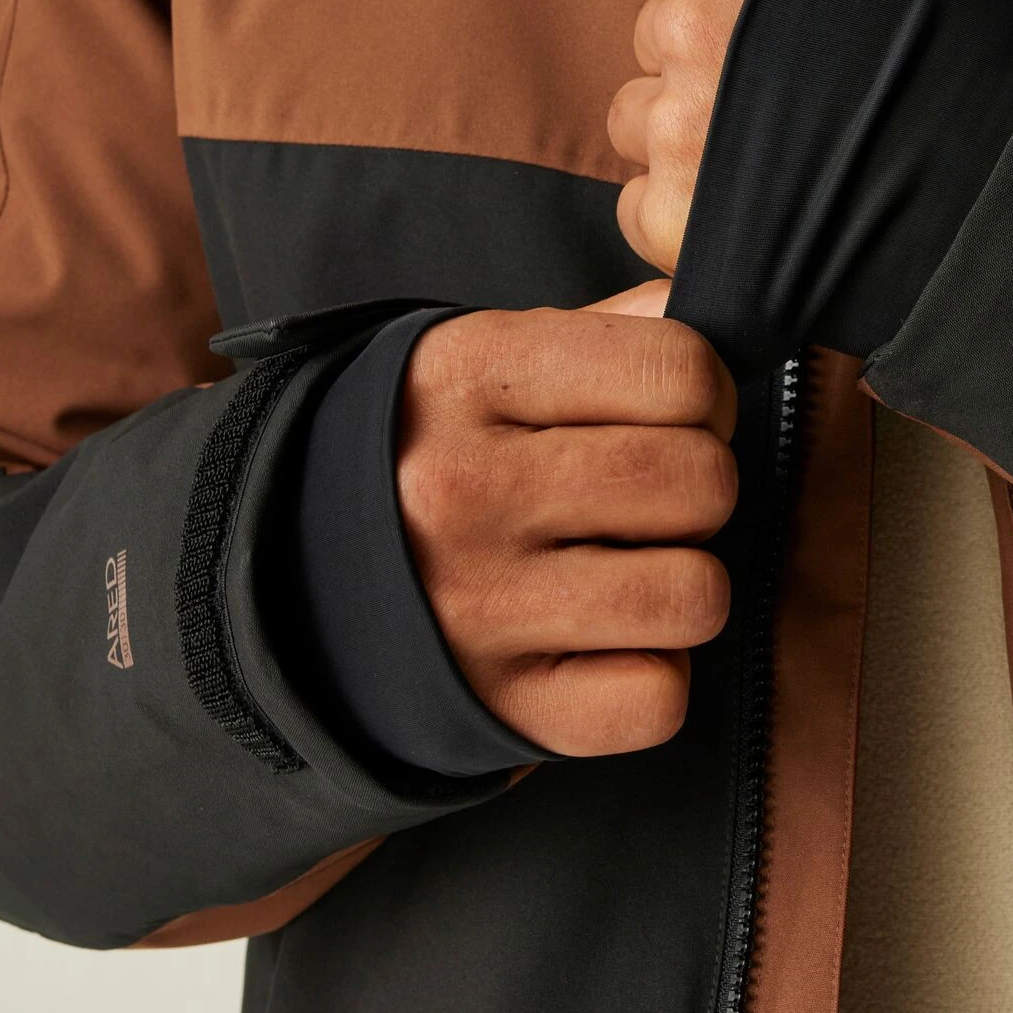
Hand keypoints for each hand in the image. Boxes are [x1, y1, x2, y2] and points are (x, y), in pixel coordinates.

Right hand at [396, 280, 737, 756]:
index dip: (708, 395)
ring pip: (696, 595)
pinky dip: (651, 678)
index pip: (682, 371)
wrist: (291, 576)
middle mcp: (465, 490)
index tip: (676, 415)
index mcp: (470, 376)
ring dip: (684, 587)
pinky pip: (658, 700)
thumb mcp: (495, 357)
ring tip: (628, 571)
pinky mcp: (500, 709)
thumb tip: (721, 303)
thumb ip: (615, 324)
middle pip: (701, 482)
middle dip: (700, 490)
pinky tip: (602, 645)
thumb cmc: (436, 449)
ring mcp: (478, 609)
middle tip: (649, 500)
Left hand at [609, 0, 1012, 273]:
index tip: (789, 27)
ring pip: (642, 121)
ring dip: (694, 139)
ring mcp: (684, 126)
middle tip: (796, 104)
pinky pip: (642, 209)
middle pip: (664, 36)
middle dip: (717, 63)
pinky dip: (688, 218)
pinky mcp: (683, 221)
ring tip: (782, 168)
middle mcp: (699, 23)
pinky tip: (761, 221)